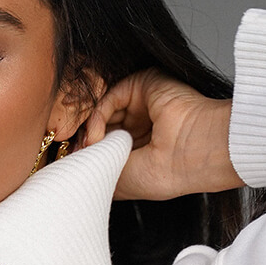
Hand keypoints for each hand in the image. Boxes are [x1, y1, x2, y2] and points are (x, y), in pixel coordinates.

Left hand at [82, 69, 243, 199]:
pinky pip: (110, 98)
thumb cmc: (166, 173)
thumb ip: (97, 166)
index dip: (86, 153)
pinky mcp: (143, 85)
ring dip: (89, 131)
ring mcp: (143, 104)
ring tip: (88, 149)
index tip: (72, 165)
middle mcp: (142, 124)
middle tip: (72, 156)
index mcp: (141, 147)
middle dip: (84, 141)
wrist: (193, 157)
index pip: (104, 143)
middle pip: (101, 125)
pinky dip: (97, 117)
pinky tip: (96, 135)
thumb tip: (73, 161)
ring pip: (103, 111)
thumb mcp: (121, 180)